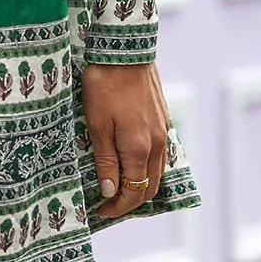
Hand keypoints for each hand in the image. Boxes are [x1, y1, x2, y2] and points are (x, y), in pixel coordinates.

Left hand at [80, 59, 169, 218]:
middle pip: (150, 188)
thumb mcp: (97, 123)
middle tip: (108, 204)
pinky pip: (160, 155)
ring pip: (157, 173)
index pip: (133, 192)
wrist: (126, 50)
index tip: (100, 211)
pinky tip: (133, 164)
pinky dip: (148, 169)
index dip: (117, 207)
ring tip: (120, 188)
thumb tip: (110, 191)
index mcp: (139, 148)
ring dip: (141, 186)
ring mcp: (163, 131)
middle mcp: (156, 144)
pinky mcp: (163, 120)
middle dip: (130, 202)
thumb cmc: (105, 84)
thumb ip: (106, 159)